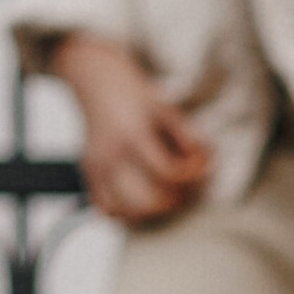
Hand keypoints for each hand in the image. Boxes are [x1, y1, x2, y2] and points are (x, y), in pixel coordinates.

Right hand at [56, 34, 214, 224]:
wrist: (96, 80)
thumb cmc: (136, 95)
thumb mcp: (166, 107)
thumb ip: (187, 135)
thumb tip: (205, 164)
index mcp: (134, 135)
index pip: (168, 173)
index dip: (192, 176)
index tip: (202, 168)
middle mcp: (112, 155)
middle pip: (149, 202)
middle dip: (177, 200)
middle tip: (188, 188)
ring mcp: (97, 167)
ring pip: (127, 213)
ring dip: (153, 213)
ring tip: (168, 197)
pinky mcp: (89, 174)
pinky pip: (107, 210)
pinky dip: (128, 214)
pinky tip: (144, 201)